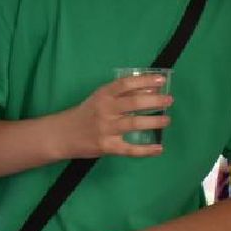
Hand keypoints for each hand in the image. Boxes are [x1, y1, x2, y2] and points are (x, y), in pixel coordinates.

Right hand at [58, 74, 172, 158]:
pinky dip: (146, 150)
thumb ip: (121, 94)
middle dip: (154, 101)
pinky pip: (130, 149)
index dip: (145, 81)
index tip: (161, 81)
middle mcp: (105, 110)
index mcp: (103, 95)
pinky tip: (159, 149)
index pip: (126, 84)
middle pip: (133, 103)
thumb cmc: (85, 114)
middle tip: (169, 101)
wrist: (62, 135)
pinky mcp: (107, 147)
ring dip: (154, 122)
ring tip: (166, 120)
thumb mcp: (99, 98)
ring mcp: (106, 129)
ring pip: (134, 124)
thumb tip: (150, 89)